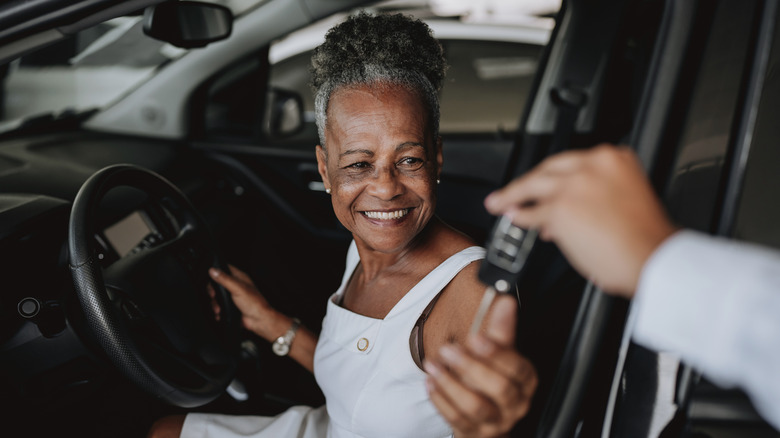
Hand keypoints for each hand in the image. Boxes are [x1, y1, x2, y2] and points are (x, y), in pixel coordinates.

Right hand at [208, 265, 279, 339]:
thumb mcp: (238, 288)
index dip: (216, 272)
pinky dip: (218, 311)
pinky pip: (220, 306)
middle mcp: (236, 286)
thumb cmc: (254, 303)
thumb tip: (213, 270)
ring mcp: (233, 296)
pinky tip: (220, 314)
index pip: (225, 269)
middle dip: (213, 292)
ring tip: (218, 309)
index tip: (211, 279)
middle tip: (213, 296)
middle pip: (218, 284)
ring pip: (217, 296)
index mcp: (239, 278)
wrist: (258, 320)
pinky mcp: (231, 306)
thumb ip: (225, 279)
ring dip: (215, 303)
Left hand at [425, 294, 536, 437]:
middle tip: (448, 350)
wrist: (486, 417)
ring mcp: (495, 421)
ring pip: (475, 406)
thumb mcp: (499, 354)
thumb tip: (506, 301)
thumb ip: (501, 329)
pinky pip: (456, 419)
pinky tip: (430, 382)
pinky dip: (440, 399)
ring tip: (432, 365)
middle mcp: (514, 403)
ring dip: (450, 383)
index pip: (517, 368)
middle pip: (499, 388)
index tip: (475, 338)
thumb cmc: (492, 380)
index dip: (496, 353)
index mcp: (525, 380)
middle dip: (471, 366)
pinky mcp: (474, 432)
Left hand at [484, 144, 676, 296]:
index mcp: (615, 159)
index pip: (572, 162)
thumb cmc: (646, 240)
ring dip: (512, 196)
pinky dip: (520, 218)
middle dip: (526, 181)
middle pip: (548, 169)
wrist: (654, 259)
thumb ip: (594, 196)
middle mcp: (593, 165)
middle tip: (511, 191)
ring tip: (500, 203)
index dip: (553, 176)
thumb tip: (564, 211)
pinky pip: (532, 213)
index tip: (544, 182)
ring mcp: (574, 185)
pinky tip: (515, 220)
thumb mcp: (626, 200)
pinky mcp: (560, 208)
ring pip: (534, 186)